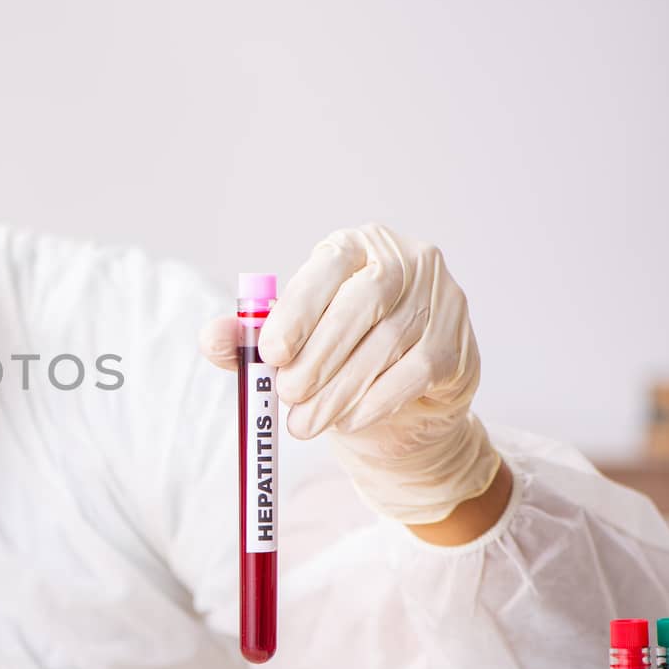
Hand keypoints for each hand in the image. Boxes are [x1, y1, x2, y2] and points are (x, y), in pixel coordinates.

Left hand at [199, 224, 501, 525]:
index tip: (270, 352)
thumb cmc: (335, 354)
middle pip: (362, 303)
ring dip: (341, 388)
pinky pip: (417, 371)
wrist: (401, 396)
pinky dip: (378, 399)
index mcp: (354, 247)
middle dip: (319, 356)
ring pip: (387, 343)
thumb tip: (211, 338)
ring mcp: (440, 299)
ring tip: (305, 422)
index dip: (299, 309)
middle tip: (287, 396)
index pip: (328, 265)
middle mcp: (404, 261)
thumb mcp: (289, 342)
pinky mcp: (457, 342)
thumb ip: (248, 338)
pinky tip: (349, 420)